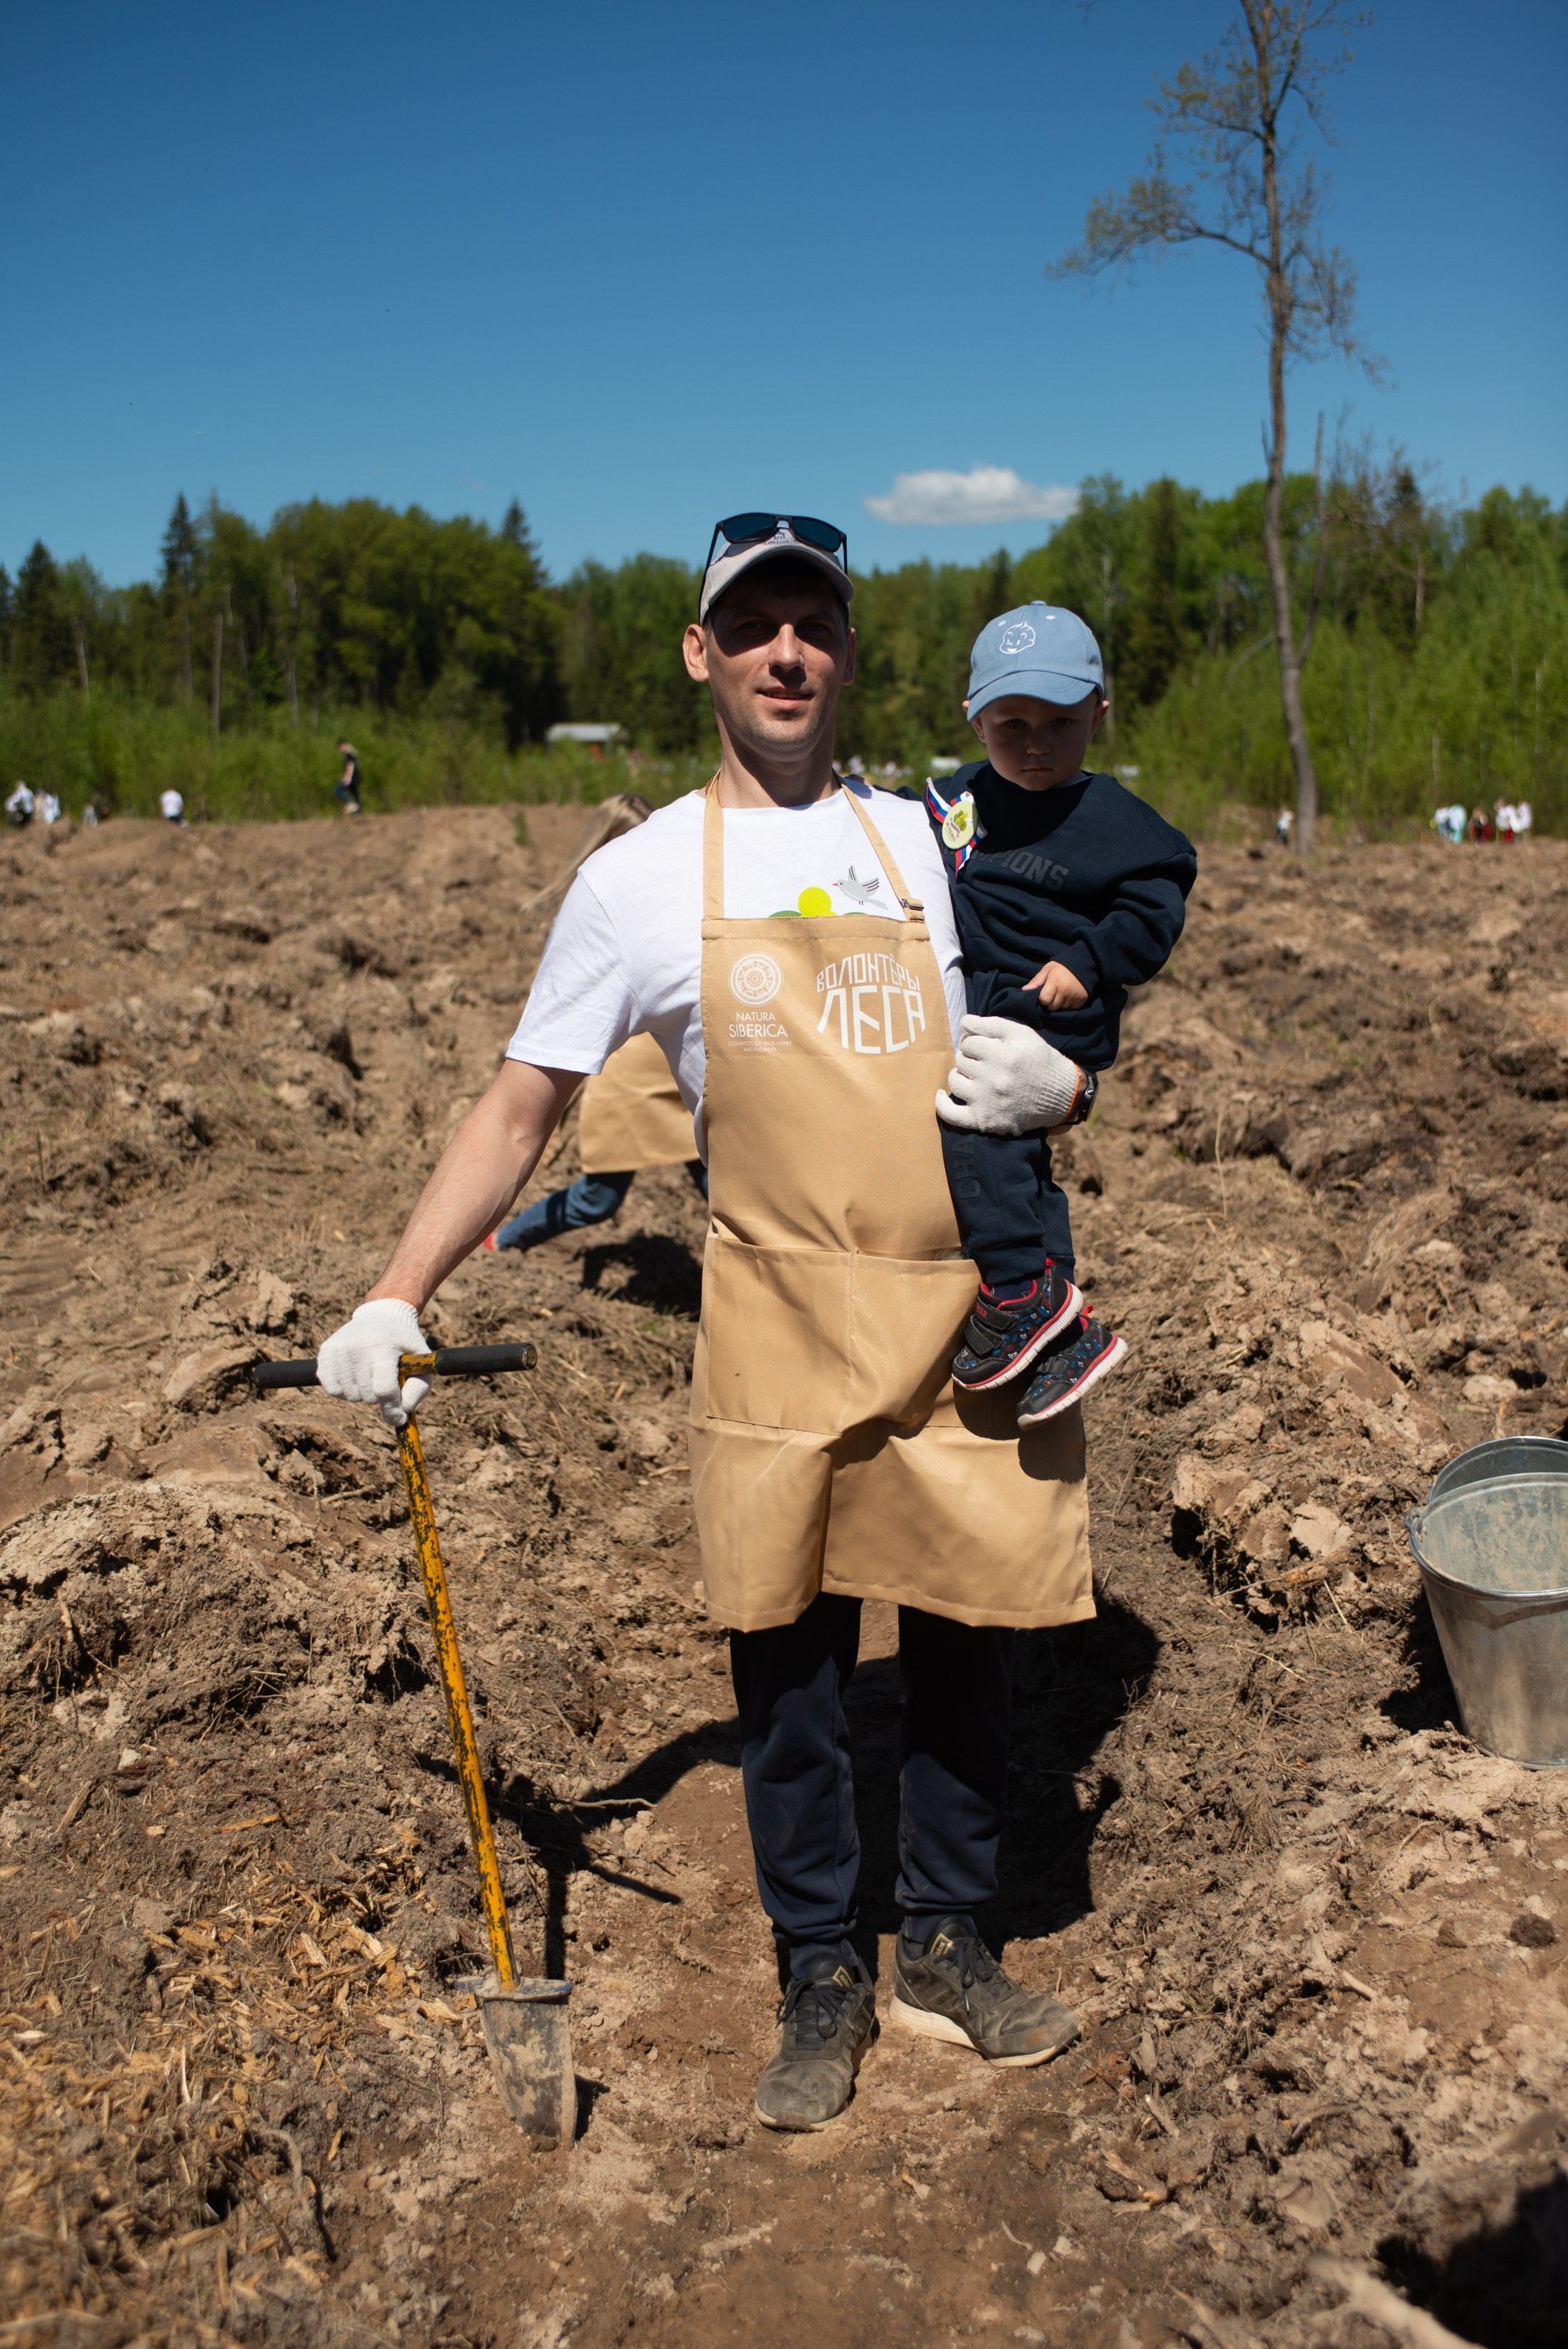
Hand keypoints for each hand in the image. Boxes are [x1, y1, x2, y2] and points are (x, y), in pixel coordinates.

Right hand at [316, 1297, 431, 1429]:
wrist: (382, 1314)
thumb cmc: (405, 1344)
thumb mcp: (422, 1362)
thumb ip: (419, 1389)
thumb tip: (404, 1411)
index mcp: (384, 1346)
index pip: (384, 1389)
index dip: (392, 1409)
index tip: (399, 1418)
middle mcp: (358, 1346)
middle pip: (367, 1395)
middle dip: (379, 1397)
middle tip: (385, 1381)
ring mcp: (339, 1349)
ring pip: (348, 1395)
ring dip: (361, 1394)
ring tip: (370, 1375)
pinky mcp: (326, 1352)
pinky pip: (331, 1388)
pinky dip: (343, 1390)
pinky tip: (354, 1376)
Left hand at [935, 1014, 1084, 1136]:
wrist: (1060, 1096)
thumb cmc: (1039, 1061)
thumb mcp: (1023, 1034)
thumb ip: (992, 1024)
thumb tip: (963, 1022)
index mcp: (1005, 1054)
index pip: (969, 1040)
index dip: (975, 1041)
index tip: (984, 1046)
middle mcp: (995, 1078)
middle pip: (961, 1059)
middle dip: (970, 1057)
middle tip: (984, 1062)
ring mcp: (987, 1101)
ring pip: (954, 1080)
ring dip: (960, 1075)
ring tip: (974, 1076)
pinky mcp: (983, 1120)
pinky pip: (951, 1114)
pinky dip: (942, 1104)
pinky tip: (941, 1094)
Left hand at [1024, 959, 1089, 1010]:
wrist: (1084, 963)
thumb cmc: (1062, 967)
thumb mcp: (1047, 969)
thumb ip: (1036, 981)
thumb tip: (1024, 990)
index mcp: (1055, 982)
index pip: (1044, 1000)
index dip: (1042, 998)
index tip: (1044, 993)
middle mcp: (1065, 991)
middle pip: (1052, 1007)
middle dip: (1050, 1003)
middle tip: (1053, 993)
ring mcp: (1074, 996)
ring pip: (1061, 1009)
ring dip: (1059, 1004)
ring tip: (1061, 994)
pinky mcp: (1082, 1000)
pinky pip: (1071, 1009)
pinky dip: (1068, 1005)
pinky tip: (1068, 996)